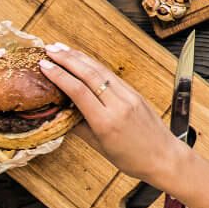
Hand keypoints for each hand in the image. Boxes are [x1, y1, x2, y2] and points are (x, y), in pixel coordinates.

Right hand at [37, 43, 188, 185]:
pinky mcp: (136, 93)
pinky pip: (112, 76)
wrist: (164, 157)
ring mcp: (130, 97)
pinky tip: (84, 60)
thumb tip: (60, 112)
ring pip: (101, 71)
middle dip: (67, 59)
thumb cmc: (132, 159)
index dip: (59, 75)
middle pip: (89, 74)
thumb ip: (79, 127)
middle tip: (49, 49)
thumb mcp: (99, 147)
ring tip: (61, 48)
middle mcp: (119, 105)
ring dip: (80, 57)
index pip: (78, 91)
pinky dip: (95, 65)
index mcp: (106, 122)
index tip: (44, 65)